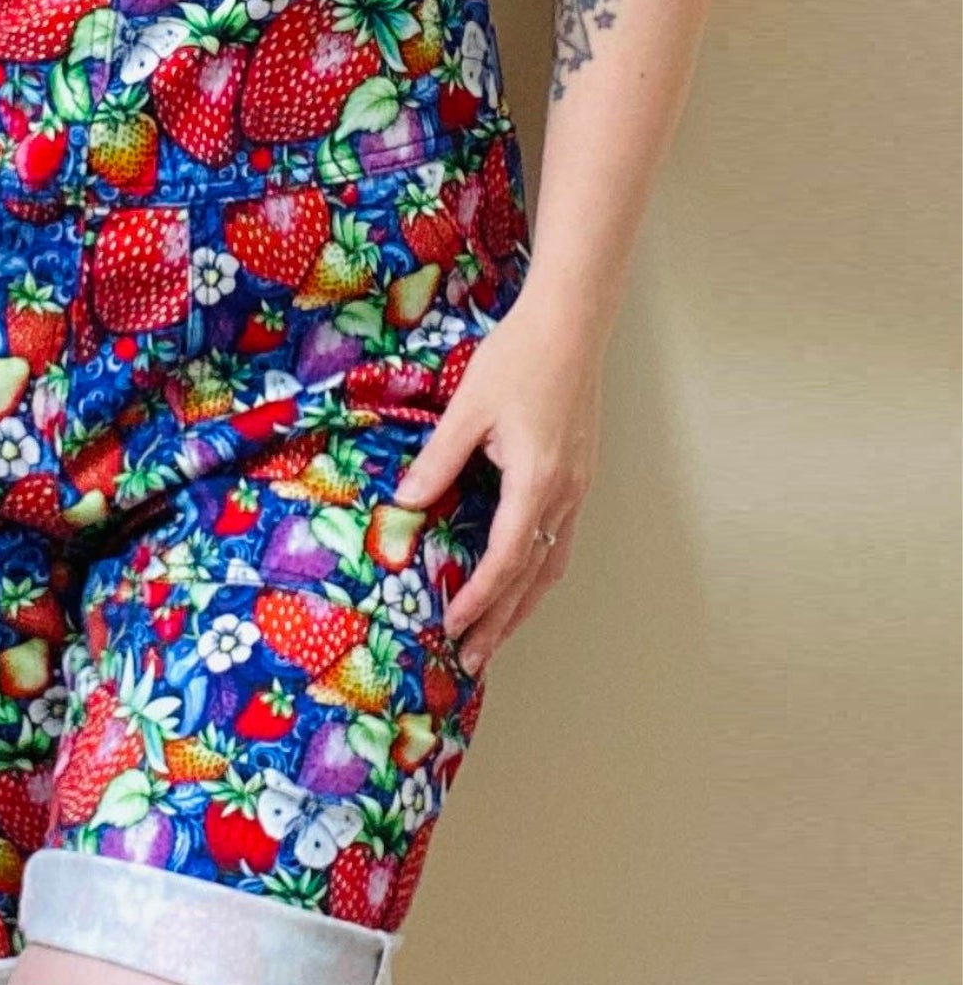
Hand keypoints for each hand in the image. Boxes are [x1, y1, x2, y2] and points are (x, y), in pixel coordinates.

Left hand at [391, 289, 603, 674]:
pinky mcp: (577, 475)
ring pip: (552, 564)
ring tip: (495, 636)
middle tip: (472, 659)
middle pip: (534, 577)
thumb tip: (407, 504)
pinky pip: (559, 540)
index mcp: (537, 483)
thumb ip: (439, 460)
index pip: (506, 559)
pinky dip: (536, 571)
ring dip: (522, 604)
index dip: (480, 598)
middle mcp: (564, 494)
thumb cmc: (518, 359)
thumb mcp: (468, 409)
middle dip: (501, 621)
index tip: (453, 627)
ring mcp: (577, 487)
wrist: (571, 324)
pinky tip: (519, 579)